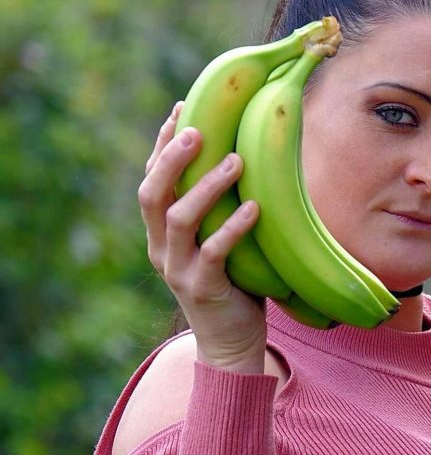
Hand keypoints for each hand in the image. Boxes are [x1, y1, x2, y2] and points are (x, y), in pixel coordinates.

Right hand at [139, 104, 266, 371]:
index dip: (162, 145)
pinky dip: (233, 227)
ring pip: (180, 219)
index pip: (152, 180)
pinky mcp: (203, 289)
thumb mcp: (221, 242)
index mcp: (160, 234)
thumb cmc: (233, 285)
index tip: (183, 109)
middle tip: (200, 129)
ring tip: (236, 161)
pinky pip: (215, 252)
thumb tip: (246, 158)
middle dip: (171, 158)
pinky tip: (254, 207)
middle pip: (152, 194)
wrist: (231, 345)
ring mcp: (179, 271)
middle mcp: (160, 249)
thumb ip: (219, 211)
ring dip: (207, 186)